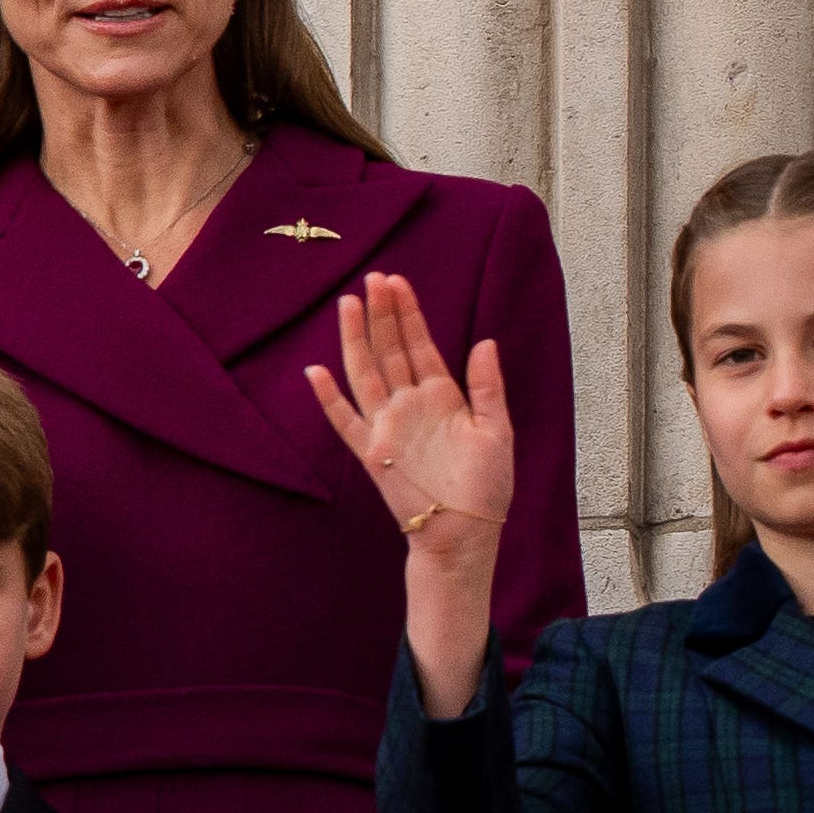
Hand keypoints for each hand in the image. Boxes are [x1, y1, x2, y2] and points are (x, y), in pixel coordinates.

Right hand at [305, 273, 512, 717]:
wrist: (464, 533)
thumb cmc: (486, 487)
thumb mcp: (497, 431)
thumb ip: (487, 387)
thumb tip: (484, 342)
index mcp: (443, 397)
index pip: (420, 345)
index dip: (408, 314)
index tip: (397, 282)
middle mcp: (410, 405)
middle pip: (390, 350)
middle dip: (381, 314)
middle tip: (373, 279)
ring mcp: (388, 425)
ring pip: (365, 373)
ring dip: (355, 341)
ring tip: (347, 306)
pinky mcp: (372, 451)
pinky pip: (344, 420)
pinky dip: (328, 398)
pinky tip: (316, 372)